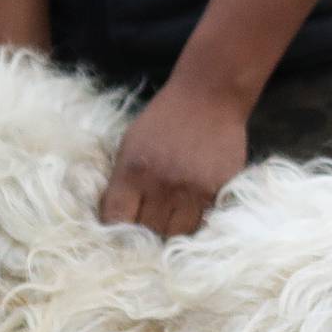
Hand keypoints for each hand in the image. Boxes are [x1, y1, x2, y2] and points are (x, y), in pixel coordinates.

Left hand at [99, 79, 248, 238]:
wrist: (209, 97)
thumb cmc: (164, 119)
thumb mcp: (130, 144)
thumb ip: (122, 181)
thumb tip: (116, 218)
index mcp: (133, 171)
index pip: (116, 220)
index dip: (114, 231)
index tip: (119, 232)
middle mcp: (161, 185)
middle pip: (146, 232)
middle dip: (143, 232)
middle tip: (146, 226)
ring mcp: (192, 190)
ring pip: (175, 234)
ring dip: (169, 231)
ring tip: (169, 221)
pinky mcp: (217, 192)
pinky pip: (201, 223)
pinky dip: (193, 223)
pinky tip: (190, 212)